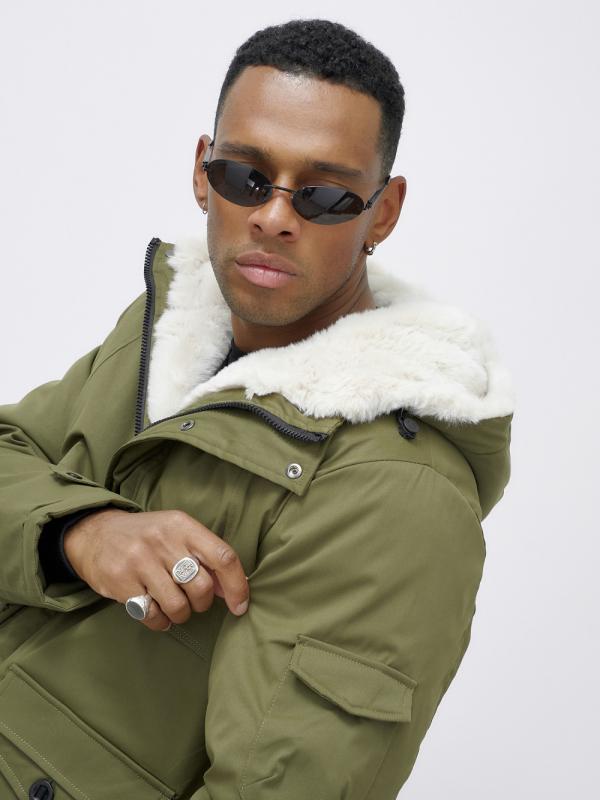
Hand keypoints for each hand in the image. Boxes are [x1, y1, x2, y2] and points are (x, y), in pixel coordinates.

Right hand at [63, 508, 249, 631]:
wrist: (95, 533)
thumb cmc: (146, 537)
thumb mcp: (176, 533)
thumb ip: (204, 557)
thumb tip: (233, 588)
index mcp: (182, 525)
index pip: (222, 557)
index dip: (236, 585)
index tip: (240, 606)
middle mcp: (162, 540)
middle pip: (201, 587)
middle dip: (202, 603)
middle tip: (193, 601)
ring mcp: (139, 561)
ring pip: (177, 605)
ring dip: (180, 615)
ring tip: (174, 608)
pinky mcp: (120, 582)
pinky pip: (152, 615)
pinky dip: (159, 621)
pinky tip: (156, 613)